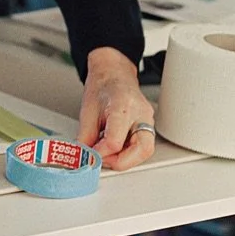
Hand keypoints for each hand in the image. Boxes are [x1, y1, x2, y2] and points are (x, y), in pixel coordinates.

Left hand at [77, 47, 155, 170]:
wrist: (113, 73)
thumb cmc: (102, 86)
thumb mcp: (87, 111)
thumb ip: (86, 138)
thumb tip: (86, 158)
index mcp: (122, 106)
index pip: (115, 141)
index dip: (101, 154)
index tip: (91, 154)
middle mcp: (140, 113)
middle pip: (141, 150)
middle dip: (120, 162)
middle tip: (103, 160)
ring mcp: (147, 118)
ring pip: (145, 151)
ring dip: (126, 159)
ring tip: (108, 153)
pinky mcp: (148, 124)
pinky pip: (143, 146)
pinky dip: (129, 153)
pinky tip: (116, 148)